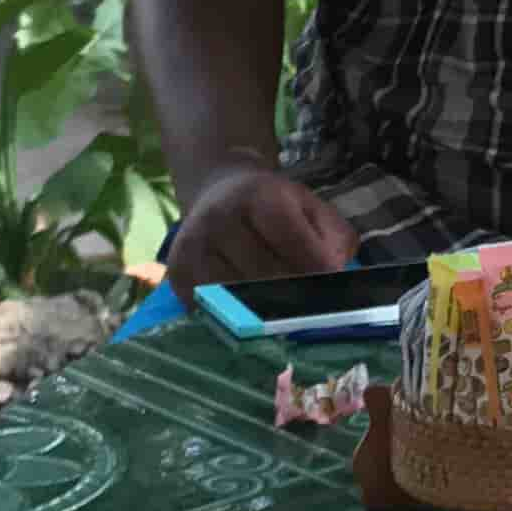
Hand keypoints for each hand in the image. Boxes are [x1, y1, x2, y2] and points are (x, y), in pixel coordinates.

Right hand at [164, 157, 356, 299]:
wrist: (221, 192)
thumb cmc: (276, 208)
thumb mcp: (313, 210)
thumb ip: (333, 241)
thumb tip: (332, 279)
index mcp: (260, 196)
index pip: (291, 241)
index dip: (315, 272)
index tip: (332, 293)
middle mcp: (221, 216)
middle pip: (264, 275)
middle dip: (292, 297)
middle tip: (308, 311)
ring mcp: (194, 244)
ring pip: (235, 297)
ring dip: (262, 312)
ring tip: (278, 312)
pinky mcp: (178, 270)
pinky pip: (209, 308)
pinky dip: (232, 318)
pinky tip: (246, 312)